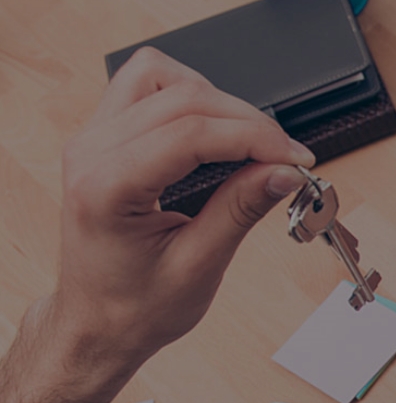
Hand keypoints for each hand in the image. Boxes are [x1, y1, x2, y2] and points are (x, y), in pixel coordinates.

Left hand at [0, 48, 314, 402]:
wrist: (95, 325)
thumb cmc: (134, 308)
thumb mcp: (199, 267)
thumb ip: (241, 209)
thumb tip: (285, 171)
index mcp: (105, 187)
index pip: (191, 131)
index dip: (256, 137)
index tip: (297, 159)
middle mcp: (90, 152)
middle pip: (183, 97)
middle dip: (248, 122)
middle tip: (287, 159)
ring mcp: (92, 139)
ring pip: (163, 77)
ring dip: (216, 101)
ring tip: (250, 143)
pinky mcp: (103, 136)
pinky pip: (146, 86)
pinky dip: (189, 97)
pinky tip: (214, 131)